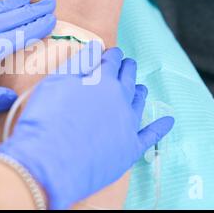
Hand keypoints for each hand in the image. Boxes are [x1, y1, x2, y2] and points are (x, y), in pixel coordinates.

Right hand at [0, 42, 173, 208]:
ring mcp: (127, 124)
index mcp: (102, 80)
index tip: (112, 54)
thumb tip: (95, 48)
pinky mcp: (129, 149)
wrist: (48, 164)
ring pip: (139, 102)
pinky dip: (160, 128)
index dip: (112, 55)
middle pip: (128, 78)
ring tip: (140, 87)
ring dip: (139, 92)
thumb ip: (77, 64)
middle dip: (127, 69)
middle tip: (127, 64)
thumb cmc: (45, 121)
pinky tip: (168, 121)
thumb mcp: (55, 83)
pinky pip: (150, 136)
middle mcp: (120, 99)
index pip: (112, 60)